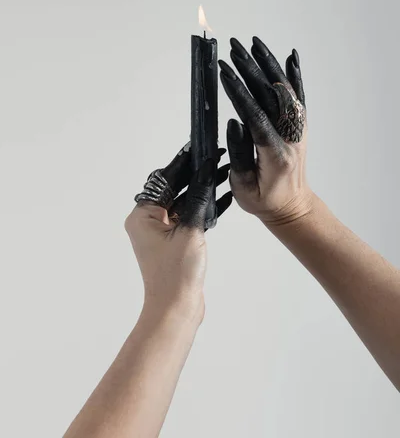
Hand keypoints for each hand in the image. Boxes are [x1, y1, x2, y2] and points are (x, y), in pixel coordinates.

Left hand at [125, 147, 231, 324]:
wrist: (177, 309)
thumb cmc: (177, 274)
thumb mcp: (190, 230)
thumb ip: (198, 199)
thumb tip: (205, 171)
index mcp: (142, 216)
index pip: (164, 181)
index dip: (183, 164)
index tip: (198, 148)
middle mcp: (147, 222)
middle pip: (172, 190)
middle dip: (194, 175)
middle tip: (214, 158)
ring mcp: (159, 233)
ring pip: (182, 203)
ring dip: (201, 191)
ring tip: (221, 173)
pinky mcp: (173, 242)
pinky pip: (187, 217)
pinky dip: (202, 208)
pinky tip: (221, 197)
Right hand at [219, 36, 312, 226]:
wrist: (292, 206)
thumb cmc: (264, 200)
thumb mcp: (243, 187)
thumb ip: (239, 155)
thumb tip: (234, 122)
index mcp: (275, 153)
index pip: (255, 116)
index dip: (239, 92)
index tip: (224, 72)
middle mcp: (290, 136)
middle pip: (270, 96)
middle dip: (250, 69)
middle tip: (233, 49)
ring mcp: (298, 129)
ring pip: (284, 90)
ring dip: (268, 65)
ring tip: (253, 43)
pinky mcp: (299, 126)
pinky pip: (298, 96)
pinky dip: (295, 75)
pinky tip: (290, 57)